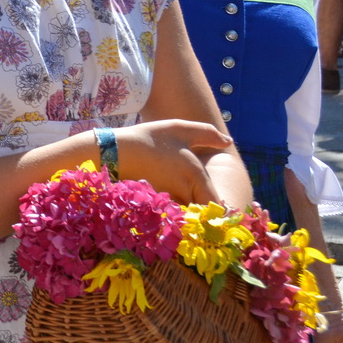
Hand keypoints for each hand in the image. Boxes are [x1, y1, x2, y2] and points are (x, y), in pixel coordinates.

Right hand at [114, 118, 233, 203]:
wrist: (115, 152)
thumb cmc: (150, 138)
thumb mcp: (180, 128)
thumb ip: (208, 134)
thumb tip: (228, 141)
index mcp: (195, 176)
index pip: (217, 205)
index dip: (222, 210)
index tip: (223, 209)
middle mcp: (185, 192)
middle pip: (204, 213)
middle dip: (207, 212)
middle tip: (209, 210)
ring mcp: (169, 200)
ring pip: (189, 214)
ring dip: (192, 213)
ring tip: (191, 208)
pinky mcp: (156, 204)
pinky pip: (174, 214)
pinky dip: (177, 213)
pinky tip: (174, 205)